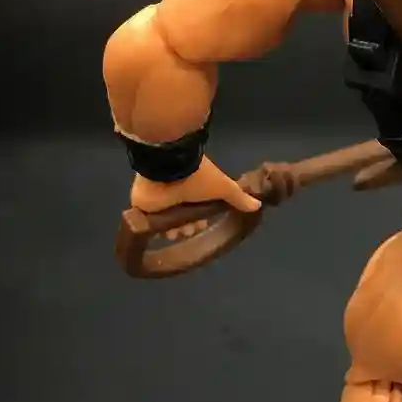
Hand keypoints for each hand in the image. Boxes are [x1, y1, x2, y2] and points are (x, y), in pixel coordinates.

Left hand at [130, 155, 260, 239]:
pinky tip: (162, 232)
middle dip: (188, 227)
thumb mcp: (223, 188)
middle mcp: (176, 192)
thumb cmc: (197, 177)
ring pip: (166, 221)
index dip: (201, 219)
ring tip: (177, 233)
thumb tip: (258, 205)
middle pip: (183, 216)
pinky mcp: (143, 204)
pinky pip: (148, 221)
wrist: (169, 168)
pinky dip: (155, 228)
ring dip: (174, 230)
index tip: (204, 225)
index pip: (198, 208)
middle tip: (189, 231)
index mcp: (194, 187)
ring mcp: (159, 198)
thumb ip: (238, 197)